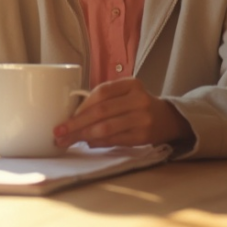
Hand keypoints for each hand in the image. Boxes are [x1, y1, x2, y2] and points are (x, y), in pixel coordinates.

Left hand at [53, 77, 192, 148]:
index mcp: (131, 84)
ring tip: (68, 141)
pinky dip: (99, 142)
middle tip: (59, 133)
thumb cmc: (137, 104)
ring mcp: (143, 119)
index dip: (82, 105)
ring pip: (107, 128)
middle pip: (102, 111)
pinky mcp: (143, 137)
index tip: (65, 117)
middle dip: (77, 123)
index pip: (102, 92)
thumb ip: (104, 99)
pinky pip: (115, 140)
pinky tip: (87, 143)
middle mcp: (138, 99)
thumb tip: (73, 116)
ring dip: (84, 135)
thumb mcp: (125, 93)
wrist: (167, 118)